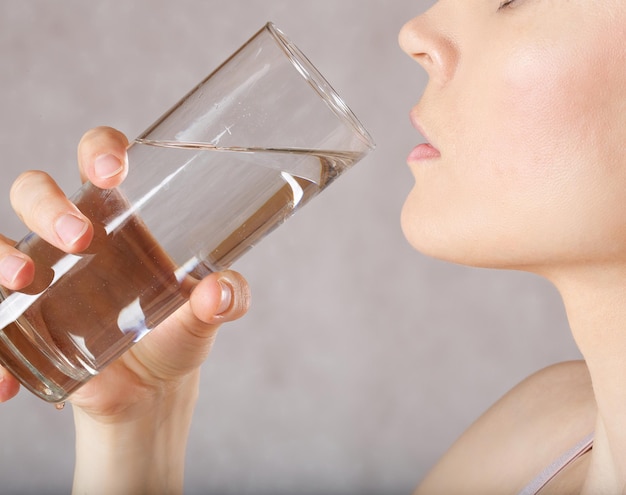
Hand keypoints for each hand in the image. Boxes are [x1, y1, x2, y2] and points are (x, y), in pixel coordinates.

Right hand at [0, 127, 249, 419]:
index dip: (99, 150)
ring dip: (0, 255)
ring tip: (25, 281)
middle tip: (79, 238)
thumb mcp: (205, 315)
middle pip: (35, 191)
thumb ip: (227, 299)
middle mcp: (72, 237)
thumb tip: (220, 292)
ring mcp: (42, 276)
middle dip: (47, 204)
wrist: (152, 389)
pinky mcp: (22, 319)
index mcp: (120, 220)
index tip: (113, 172)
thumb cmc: (176, 333)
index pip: (99, 161)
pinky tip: (7, 385)